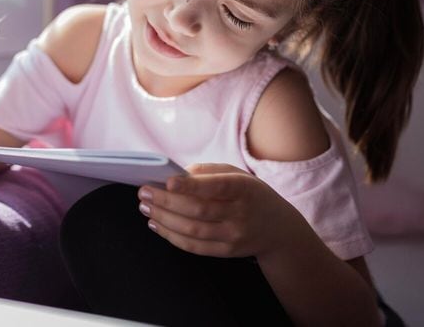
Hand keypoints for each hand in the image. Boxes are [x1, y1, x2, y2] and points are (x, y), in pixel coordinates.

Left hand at [137, 163, 307, 258]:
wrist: (278, 229)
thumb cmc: (250, 194)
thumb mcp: (237, 174)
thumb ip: (208, 172)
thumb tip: (177, 175)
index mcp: (244, 188)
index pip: (216, 187)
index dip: (190, 186)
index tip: (167, 182)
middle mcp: (240, 214)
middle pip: (197, 210)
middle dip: (165, 202)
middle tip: (144, 193)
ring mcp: (233, 235)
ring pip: (192, 230)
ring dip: (163, 219)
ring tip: (145, 207)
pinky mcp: (226, 251)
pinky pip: (193, 246)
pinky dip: (171, 236)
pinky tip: (156, 224)